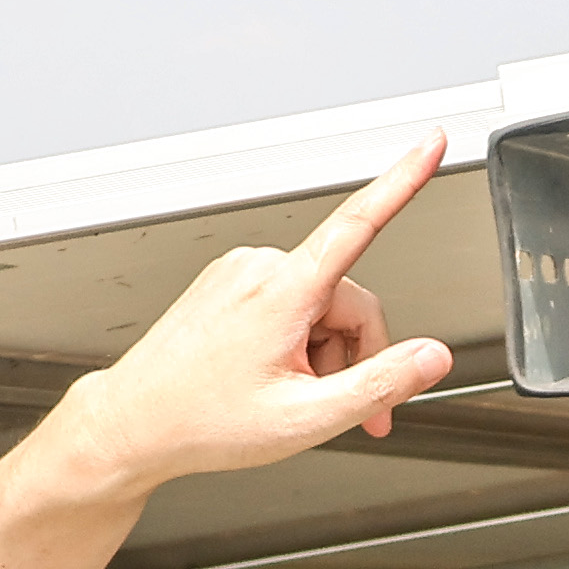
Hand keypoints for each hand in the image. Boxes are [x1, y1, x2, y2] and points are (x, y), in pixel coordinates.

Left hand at [45, 138, 464, 496]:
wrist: (135, 425)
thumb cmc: (201, 421)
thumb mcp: (307, 418)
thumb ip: (381, 383)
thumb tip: (431, 357)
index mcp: (283, 290)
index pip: (361, 221)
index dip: (405, 179)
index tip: (432, 144)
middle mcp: (260, 267)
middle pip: (349, 300)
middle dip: (357, 356)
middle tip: (345, 412)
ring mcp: (241, 273)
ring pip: (322, 307)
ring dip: (325, 355)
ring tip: (293, 400)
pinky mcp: (229, 283)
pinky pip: (292, 305)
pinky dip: (298, 342)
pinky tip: (272, 378)